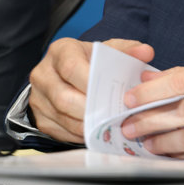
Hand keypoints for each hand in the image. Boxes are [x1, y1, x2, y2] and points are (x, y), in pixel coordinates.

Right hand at [28, 37, 153, 142]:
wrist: (66, 73)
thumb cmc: (90, 61)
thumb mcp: (108, 50)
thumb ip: (128, 50)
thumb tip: (146, 52)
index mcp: (61, 51)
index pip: (71, 68)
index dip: (90, 83)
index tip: (110, 94)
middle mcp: (44, 74)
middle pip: (64, 97)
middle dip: (91, 110)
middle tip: (114, 115)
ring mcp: (38, 98)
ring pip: (62, 117)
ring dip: (88, 125)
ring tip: (110, 126)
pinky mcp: (40, 118)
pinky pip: (61, 131)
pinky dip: (81, 134)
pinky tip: (98, 132)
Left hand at [120, 63, 183, 162]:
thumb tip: (147, 79)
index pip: (183, 80)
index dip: (152, 91)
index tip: (129, 99)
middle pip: (183, 112)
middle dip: (149, 121)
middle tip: (128, 128)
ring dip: (162, 145)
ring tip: (145, 146)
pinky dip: (183, 163)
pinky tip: (169, 162)